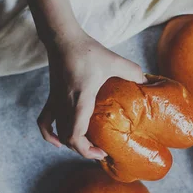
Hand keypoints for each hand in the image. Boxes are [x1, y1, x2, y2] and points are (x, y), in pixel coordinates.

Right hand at [38, 32, 144, 159]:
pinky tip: (58, 142)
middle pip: (69, 140)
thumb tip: (147, 83)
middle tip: (101, 152)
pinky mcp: (52, 98)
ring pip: (59, 134)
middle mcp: (65, 105)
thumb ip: (132, 71)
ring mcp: (56, 103)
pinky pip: (44, 122)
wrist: (62, 39)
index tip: (102, 152)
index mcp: (80, 100)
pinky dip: (50, 135)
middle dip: (84, 151)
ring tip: (88, 146)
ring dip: (72, 144)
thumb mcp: (114, 60)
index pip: (76, 136)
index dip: (87, 151)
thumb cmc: (86, 50)